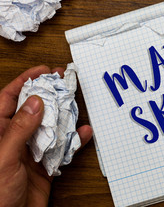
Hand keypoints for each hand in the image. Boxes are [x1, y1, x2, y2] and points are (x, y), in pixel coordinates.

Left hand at [0, 65, 92, 206]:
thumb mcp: (4, 157)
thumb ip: (19, 129)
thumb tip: (35, 102)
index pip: (9, 99)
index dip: (25, 82)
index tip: (42, 71)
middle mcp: (16, 137)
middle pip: (35, 109)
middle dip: (49, 94)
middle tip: (64, 82)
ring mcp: (32, 149)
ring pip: (51, 125)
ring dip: (65, 115)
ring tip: (76, 102)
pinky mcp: (47, 163)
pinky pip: (64, 147)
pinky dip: (76, 140)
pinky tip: (85, 132)